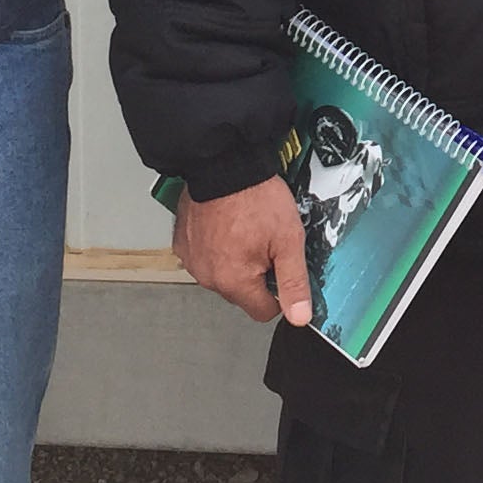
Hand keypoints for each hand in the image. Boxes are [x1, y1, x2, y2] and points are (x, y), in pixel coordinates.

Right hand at [175, 179, 315, 326]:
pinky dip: (215, 246)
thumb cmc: (256, 198)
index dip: (279, 293)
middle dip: (256, 273)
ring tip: (245, 228)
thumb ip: (293, 282)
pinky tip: (225, 224)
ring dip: (234, 260)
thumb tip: (300, 318)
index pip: (263, 311)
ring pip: (223, 274)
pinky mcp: (182, 243)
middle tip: (265, 241)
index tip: (281, 268)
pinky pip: (205, 257)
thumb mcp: (288, 240)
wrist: (224, 164)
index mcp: (234, 282)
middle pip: (242, 293)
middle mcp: (208, 277)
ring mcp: (192, 260)